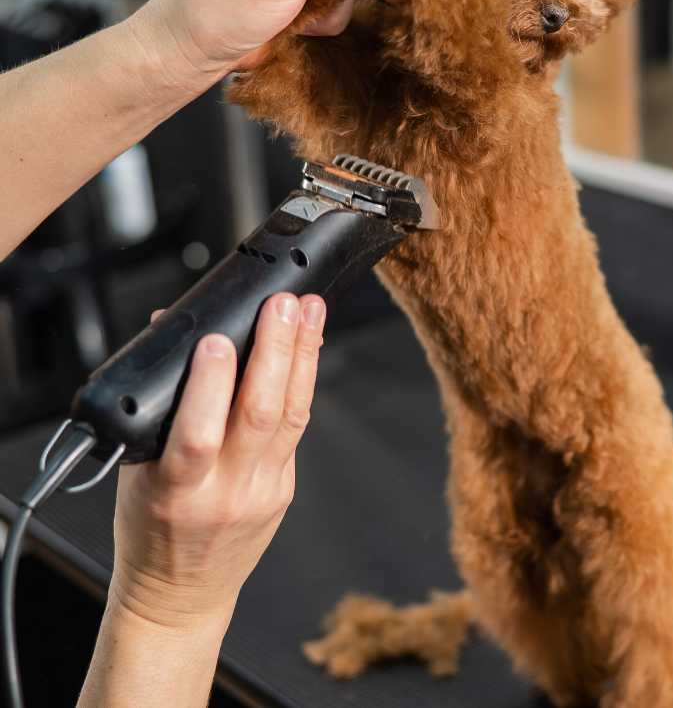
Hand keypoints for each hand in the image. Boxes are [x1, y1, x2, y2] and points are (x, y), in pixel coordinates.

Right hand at [109, 293, 325, 628]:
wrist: (181, 596)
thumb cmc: (150, 530)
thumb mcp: (134, 474)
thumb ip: (157, 410)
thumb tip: (169, 331)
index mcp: (173, 492)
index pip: (198, 435)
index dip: (212, 386)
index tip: (218, 339)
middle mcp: (224, 492)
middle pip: (261, 414)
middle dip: (276, 352)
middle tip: (284, 306)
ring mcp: (262, 492)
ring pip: (292, 416)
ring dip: (303, 356)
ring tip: (310, 311)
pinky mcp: (284, 489)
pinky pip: (297, 428)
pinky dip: (302, 383)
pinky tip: (307, 348)